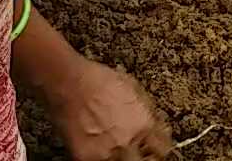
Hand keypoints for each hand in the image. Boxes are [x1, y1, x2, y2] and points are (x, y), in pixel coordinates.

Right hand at [46, 58, 170, 160]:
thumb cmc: (98, 80)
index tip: (152, 148)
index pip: (162, 150)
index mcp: (143, 125)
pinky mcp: (86, 158)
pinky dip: (98, 157)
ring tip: (111, 145)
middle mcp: (128, 142)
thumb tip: (157, 125)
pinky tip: (95, 145)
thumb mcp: (134, 87)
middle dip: (141, 156)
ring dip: (119, 157)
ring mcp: (107, 153)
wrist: (69, 82)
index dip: (157, 148)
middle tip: (133, 150)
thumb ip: (148, 111)